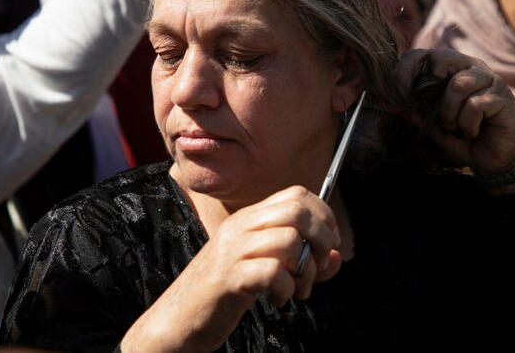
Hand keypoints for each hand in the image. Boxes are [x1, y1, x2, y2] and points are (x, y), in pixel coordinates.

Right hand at [122, 186, 340, 351]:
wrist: (178, 319)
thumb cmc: (225, 293)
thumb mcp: (265, 270)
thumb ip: (304, 262)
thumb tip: (337, 256)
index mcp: (248, 218)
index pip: (296, 194)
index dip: (323, 216)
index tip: (328, 244)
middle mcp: (240, 227)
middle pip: (297, 210)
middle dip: (322, 238)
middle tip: (317, 267)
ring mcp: (232, 251)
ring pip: (290, 239)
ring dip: (306, 271)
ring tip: (297, 290)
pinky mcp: (229, 279)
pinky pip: (274, 271)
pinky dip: (287, 289)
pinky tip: (279, 300)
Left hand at [395, 49, 514, 175]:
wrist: (501, 158)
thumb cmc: (467, 137)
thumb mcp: (437, 126)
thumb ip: (419, 113)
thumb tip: (394, 105)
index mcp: (454, 69)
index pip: (426, 54)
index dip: (408, 69)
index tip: (401, 92)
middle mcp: (473, 68)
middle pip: (443, 57)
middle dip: (429, 84)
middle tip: (432, 110)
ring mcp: (490, 80)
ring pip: (459, 85)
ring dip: (450, 113)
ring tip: (455, 126)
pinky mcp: (503, 97)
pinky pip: (475, 105)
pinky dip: (468, 124)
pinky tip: (472, 131)